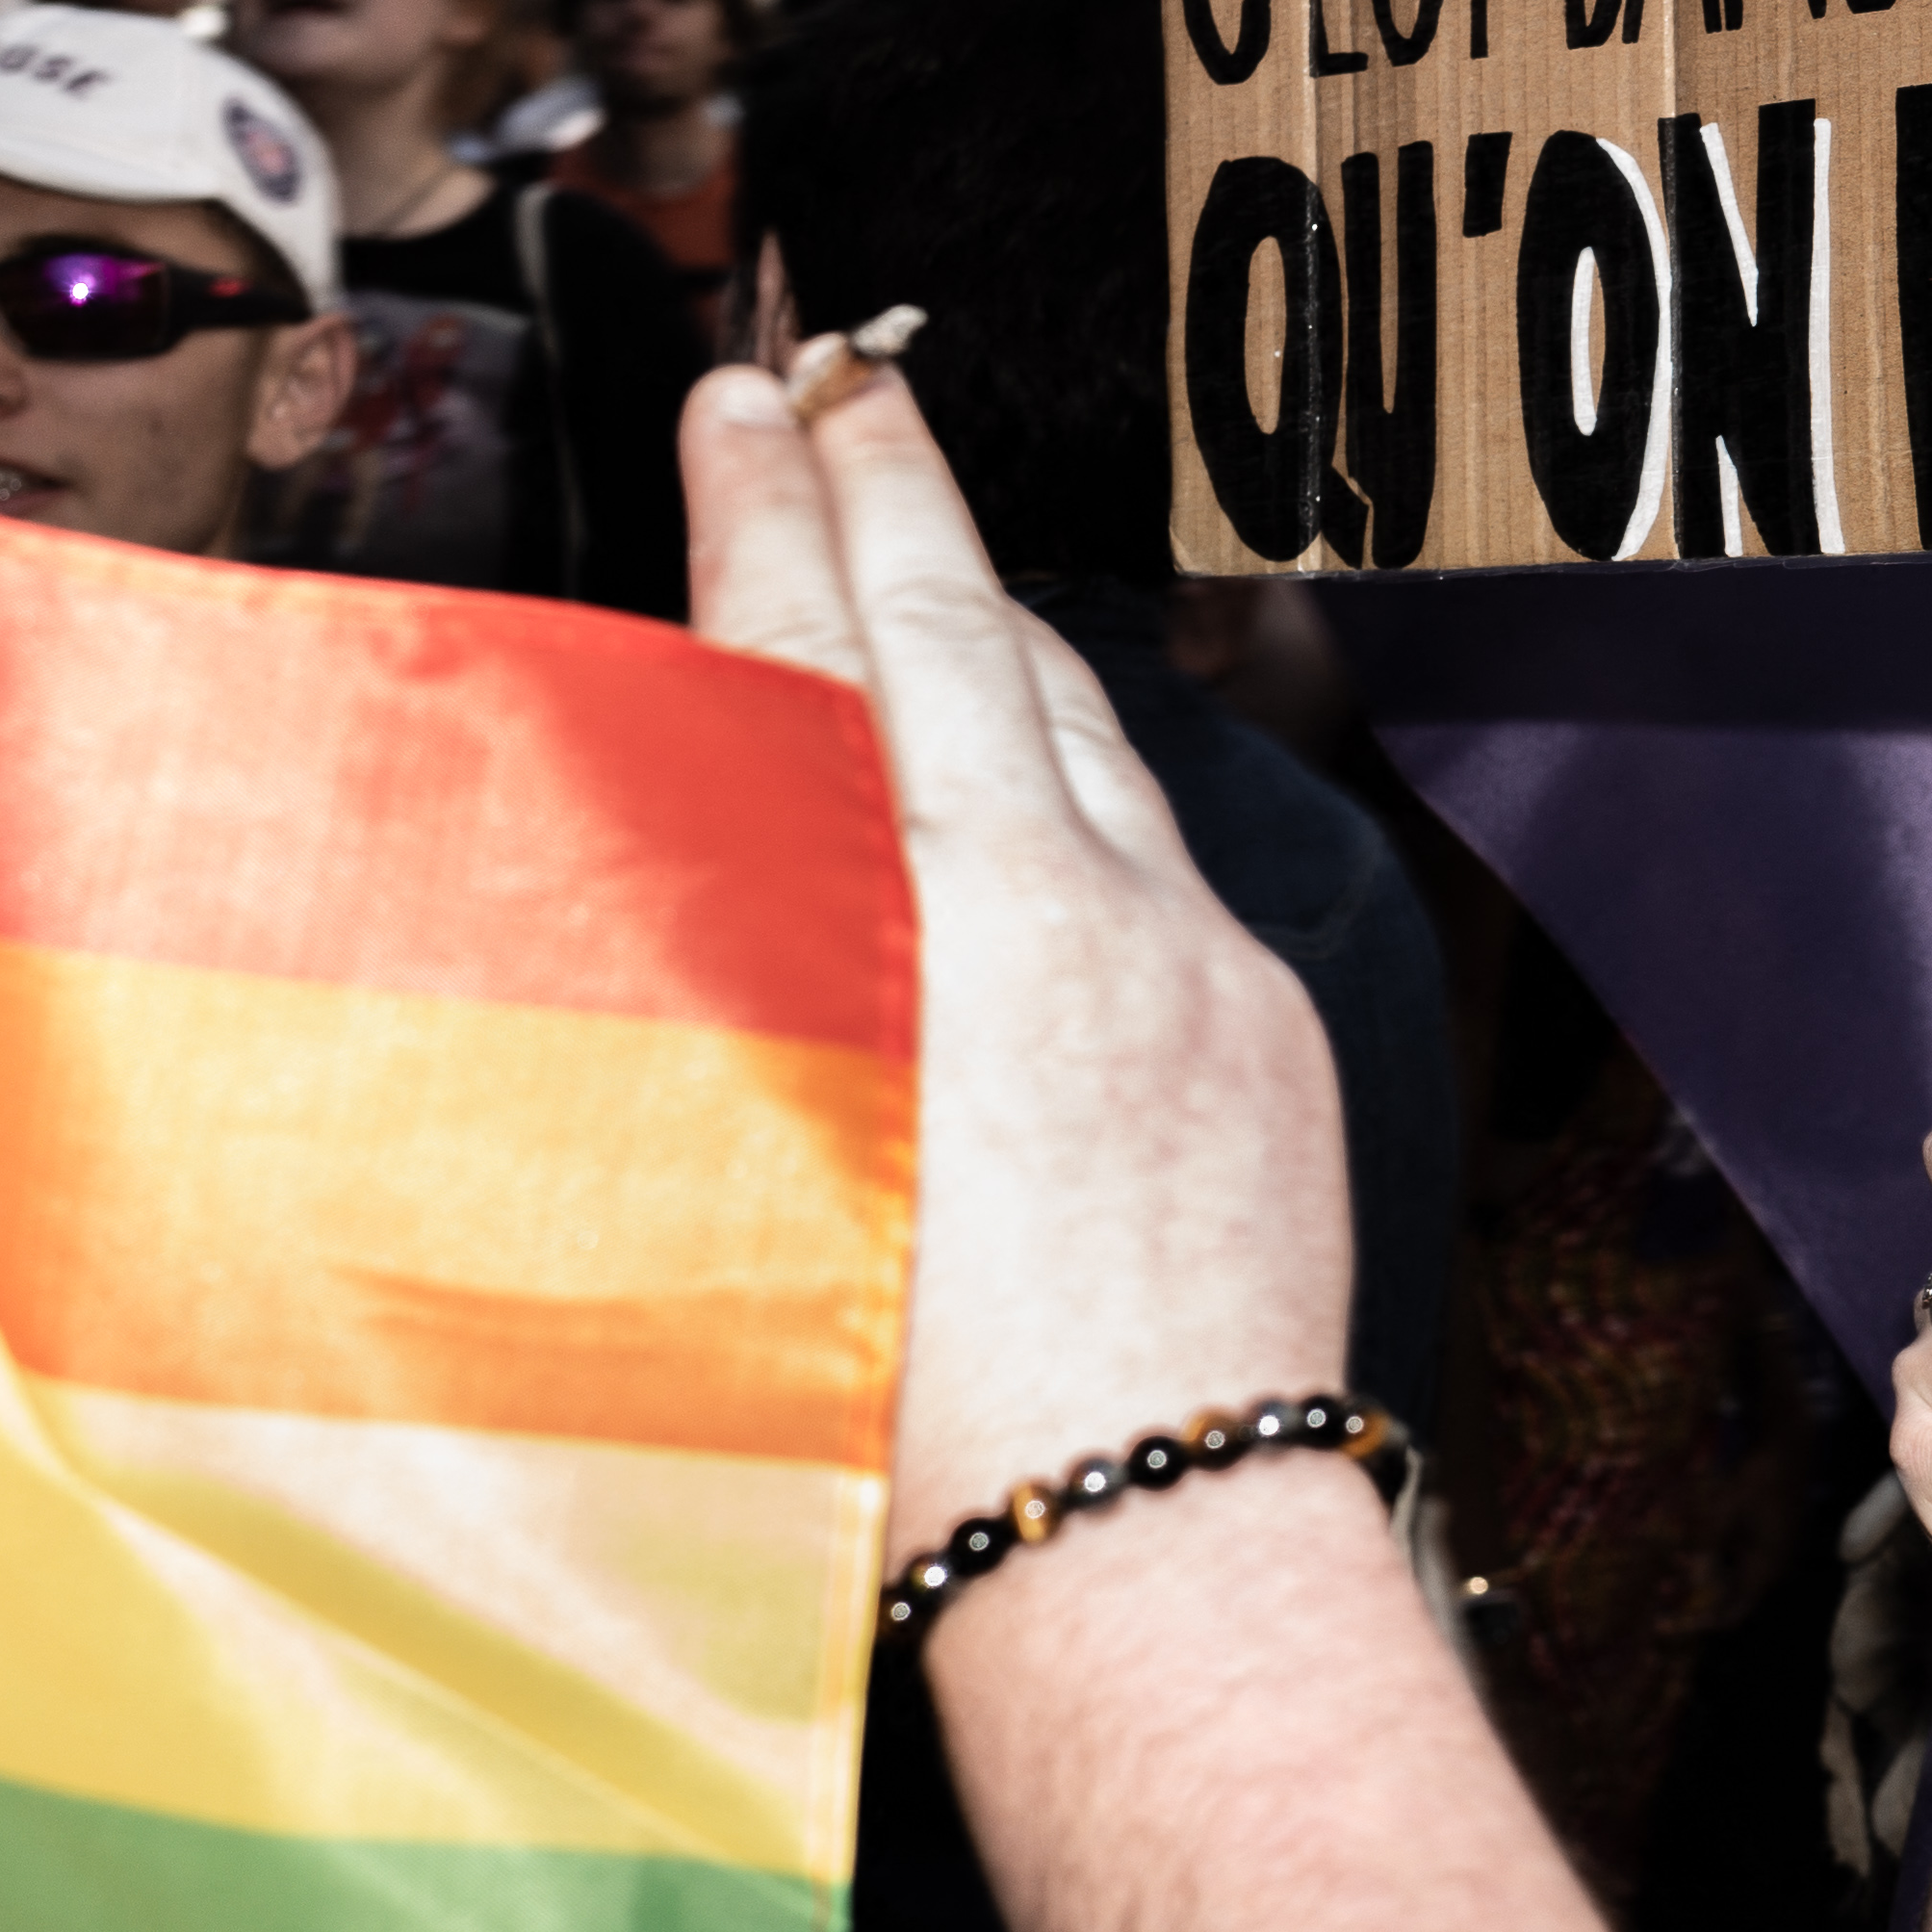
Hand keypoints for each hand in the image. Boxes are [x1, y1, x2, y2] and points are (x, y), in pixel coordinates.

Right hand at [682, 359, 1350, 1555]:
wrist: (1150, 1545)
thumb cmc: (899, 1427)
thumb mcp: (738, 1186)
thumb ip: (717, 998)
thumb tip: (668, 884)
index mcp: (918, 926)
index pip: (823, 653)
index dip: (773, 508)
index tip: (747, 399)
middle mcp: (1070, 905)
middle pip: (967, 645)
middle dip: (893, 498)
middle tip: (836, 386)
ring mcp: (1190, 959)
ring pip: (1084, 738)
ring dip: (994, 641)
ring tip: (925, 562)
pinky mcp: (1262, 1029)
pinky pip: (1164, 861)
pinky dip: (1084, 796)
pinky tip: (1050, 805)